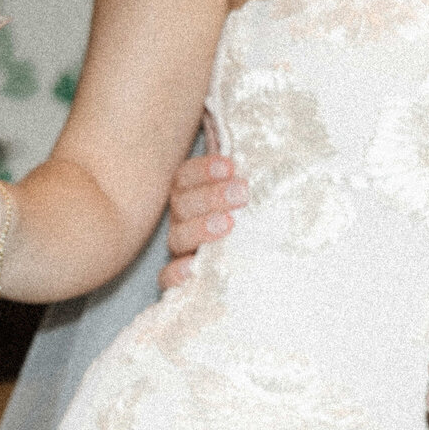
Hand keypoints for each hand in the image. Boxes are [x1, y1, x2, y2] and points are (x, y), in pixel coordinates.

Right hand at [160, 153, 246, 288]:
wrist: (261, 273)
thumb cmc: (256, 224)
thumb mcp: (254, 200)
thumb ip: (247, 178)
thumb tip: (255, 149)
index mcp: (193, 197)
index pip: (186, 177)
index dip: (204, 170)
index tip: (230, 166)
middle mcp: (184, 221)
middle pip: (182, 204)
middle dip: (211, 196)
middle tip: (242, 193)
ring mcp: (182, 251)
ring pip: (177, 236)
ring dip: (201, 228)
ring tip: (229, 224)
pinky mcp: (181, 280)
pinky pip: (167, 277)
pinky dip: (176, 272)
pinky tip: (192, 267)